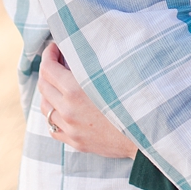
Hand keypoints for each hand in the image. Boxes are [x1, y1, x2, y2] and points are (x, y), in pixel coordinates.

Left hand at [38, 41, 137, 158]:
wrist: (146, 134)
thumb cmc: (134, 98)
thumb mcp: (112, 75)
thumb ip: (91, 62)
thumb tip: (79, 47)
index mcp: (76, 90)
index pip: (48, 68)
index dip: (49, 54)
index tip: (55, 47)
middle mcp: (68, 110)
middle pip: (43, 86)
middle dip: (47, 69)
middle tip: (57, 62)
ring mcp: (71, 128)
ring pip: (45, 107)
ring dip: (48, 92)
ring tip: (58, 84)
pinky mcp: (75, 142)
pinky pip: (53, 128)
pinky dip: (54, 115)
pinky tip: (62, 109)